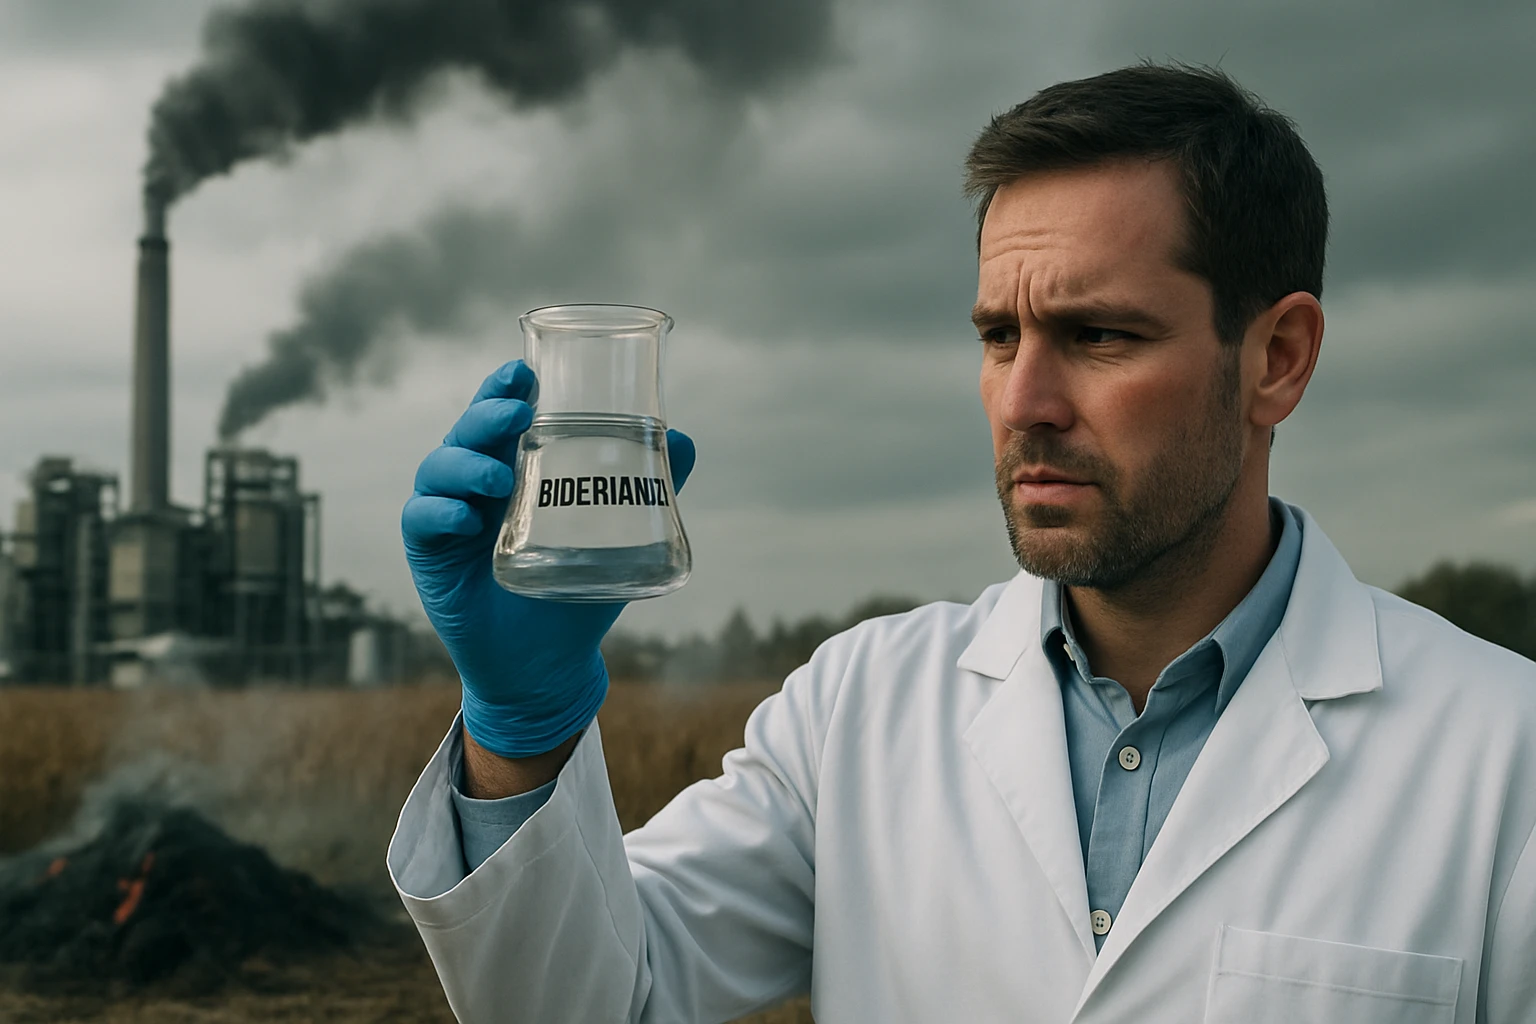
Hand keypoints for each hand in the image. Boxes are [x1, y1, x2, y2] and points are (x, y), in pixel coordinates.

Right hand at [401, 360, 696, 757]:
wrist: (545, 662)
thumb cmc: (576, 590)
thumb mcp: (618, 537)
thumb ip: (650, 491)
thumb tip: (688, 441)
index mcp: (515, 467)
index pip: (501, 414)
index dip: (503, 387)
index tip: (522, 370)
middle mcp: (476, 483)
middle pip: (467, 430)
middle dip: (486, 413)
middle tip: (517, 413)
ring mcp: (449, 514)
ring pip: (439, 467)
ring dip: (465, 463)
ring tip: (499, 477)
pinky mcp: (428, 553)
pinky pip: (421, 519)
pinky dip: (440, 512)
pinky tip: (468, 521)